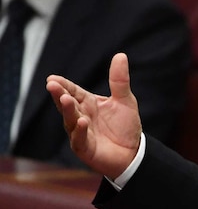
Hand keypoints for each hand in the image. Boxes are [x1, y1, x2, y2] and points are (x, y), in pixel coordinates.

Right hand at [46, 52, 142, 178]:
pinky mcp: (85, 148)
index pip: (73, 91)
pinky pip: (80, 139)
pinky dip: (80, 131)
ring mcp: (80, 133)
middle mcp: (81, 116)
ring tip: (66, 99)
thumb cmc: (126, 126)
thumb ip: (120, 80)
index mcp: (88, 103)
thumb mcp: (125, 100)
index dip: (63, 85)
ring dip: (67, 110)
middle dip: (59, 95)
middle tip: (52, 85)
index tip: (53, 78)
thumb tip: (120, 55)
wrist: (134, 153)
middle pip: (67, 104)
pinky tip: (82, 121)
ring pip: (70, 120)